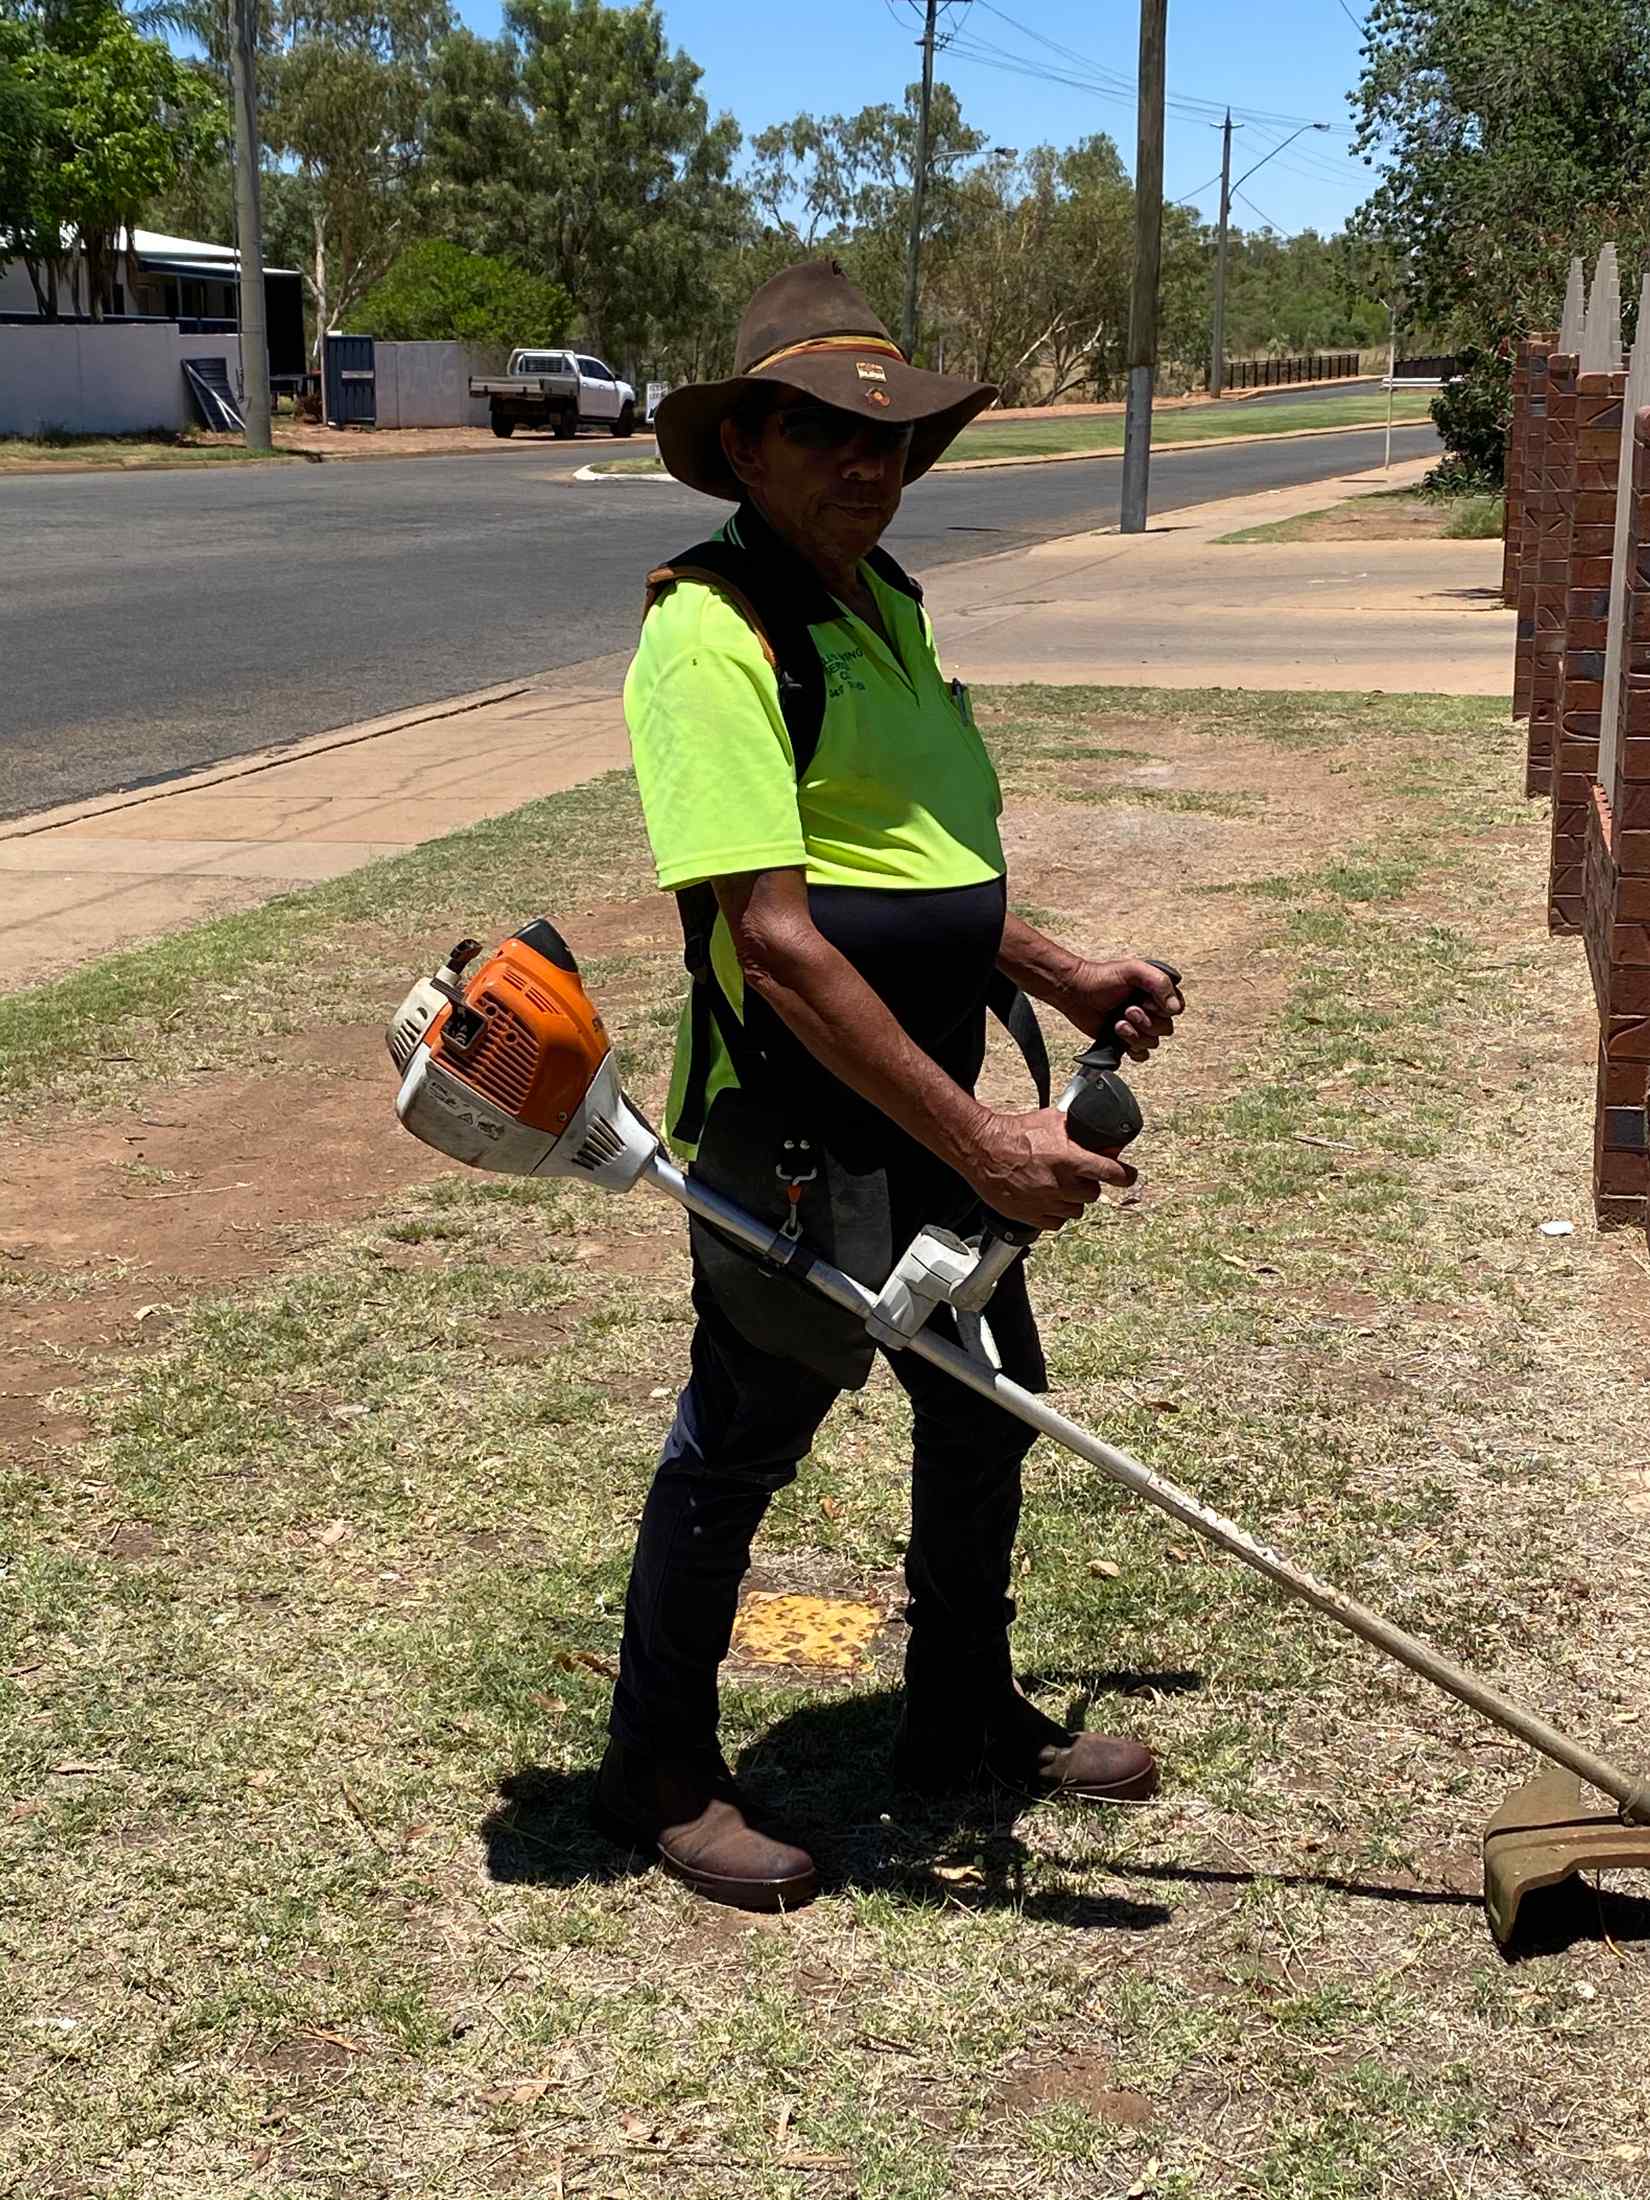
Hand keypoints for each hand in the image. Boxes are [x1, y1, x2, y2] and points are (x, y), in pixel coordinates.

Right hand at [960, 1107, 1136, 1230]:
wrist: (982, 1149)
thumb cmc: (1015, 1133)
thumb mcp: (1052, 1120)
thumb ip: (1078, 1130)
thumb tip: (1100, 1140)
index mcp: (1070, 1160)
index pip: (1112, 1173)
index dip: (1125, 1175)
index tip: (1129, 1176)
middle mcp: (1060, 1184)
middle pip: (1093, 1194)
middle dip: (1089, 1184)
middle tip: (1079, 1176)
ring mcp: (1045, 1203)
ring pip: (1075, 1211)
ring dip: (1072, 1200)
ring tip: (1059, 1187)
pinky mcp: (1030, 1216)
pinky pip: (1055, 1223)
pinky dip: (1055, 1214)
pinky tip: (1047, 1200)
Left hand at [1063, 959, 1184, 1063]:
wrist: (1075, 992)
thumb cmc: (1101, 977)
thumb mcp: (1134, 970)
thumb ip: (1159, 982)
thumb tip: (1175, 1008)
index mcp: (1156, 992)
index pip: (1175, 1009)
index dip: (1161, 1010)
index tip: (1144, 1001)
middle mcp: (1150, 1010)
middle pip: (1165, 1029)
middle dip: (1145, 1022)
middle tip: (1127, 1011)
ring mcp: (1138, 1026)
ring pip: (1152, 1043)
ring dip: (1134, 1035)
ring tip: (1117, 1023)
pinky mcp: (1124, 1041)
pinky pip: (1141, 1055)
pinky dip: (1133, 1049)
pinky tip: (1119, 1038)